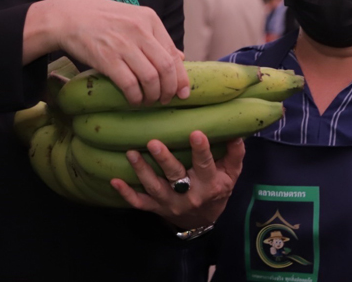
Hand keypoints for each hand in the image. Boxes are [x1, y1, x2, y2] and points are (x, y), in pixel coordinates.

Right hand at [25, 0, 188, 105]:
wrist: (67, 17)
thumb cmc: (101, 19)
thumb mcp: (132, 18)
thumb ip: (155, 37)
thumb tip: (180, 57)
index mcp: (149, 18)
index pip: (173, 53)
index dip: (181, 77)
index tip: (182, 92)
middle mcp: (140, 30)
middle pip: (166, 67)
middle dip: (170, 89)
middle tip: (165, 100)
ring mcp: (123, 44)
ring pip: (151, 78)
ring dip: (153, 95)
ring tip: (149, 101)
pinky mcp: (107, 58)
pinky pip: (130, 84)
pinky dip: (135, 97)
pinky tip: (133, 100)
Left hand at [110, 131, 244, 229]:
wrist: (204, 220)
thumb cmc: (218, 189)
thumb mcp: (232, 174)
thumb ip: (234, 154)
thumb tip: (236, 131)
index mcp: (210, 184)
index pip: (206, 165)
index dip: (201, 150)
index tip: (195, 133)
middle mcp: (189, 195)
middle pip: (175, 176)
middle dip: (164, 159)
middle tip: (153, 142)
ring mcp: (170, 203)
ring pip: (154, 187)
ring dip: (141, 170)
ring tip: (131, 153)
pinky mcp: (156, 208)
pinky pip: (140, 203)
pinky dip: (126, 193)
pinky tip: (115, 181)